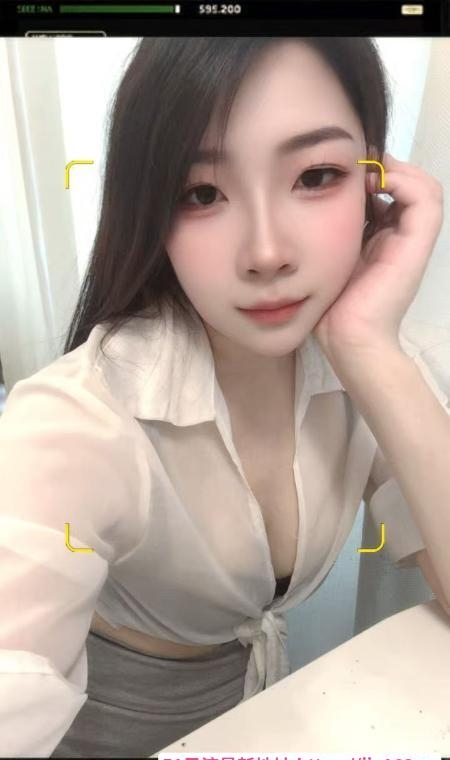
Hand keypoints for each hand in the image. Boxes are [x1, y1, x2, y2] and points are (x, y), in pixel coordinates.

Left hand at [312, 152, 443, 363]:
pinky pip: (426, 200)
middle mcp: (399, 239)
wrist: (347, 338)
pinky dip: (405, 181)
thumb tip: (318, 202)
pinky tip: (376, 183)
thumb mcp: (327, 259)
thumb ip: (330, 233)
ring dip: (398, 171)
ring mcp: (411, 243)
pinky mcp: (416, 246)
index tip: (345, 170)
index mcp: (381, 242)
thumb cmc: (330, 306)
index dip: (372, 175)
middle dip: (385, 168)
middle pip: (409, 187)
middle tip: (358, 164)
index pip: (389, 195)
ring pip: (424, 189)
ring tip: (368, 172)